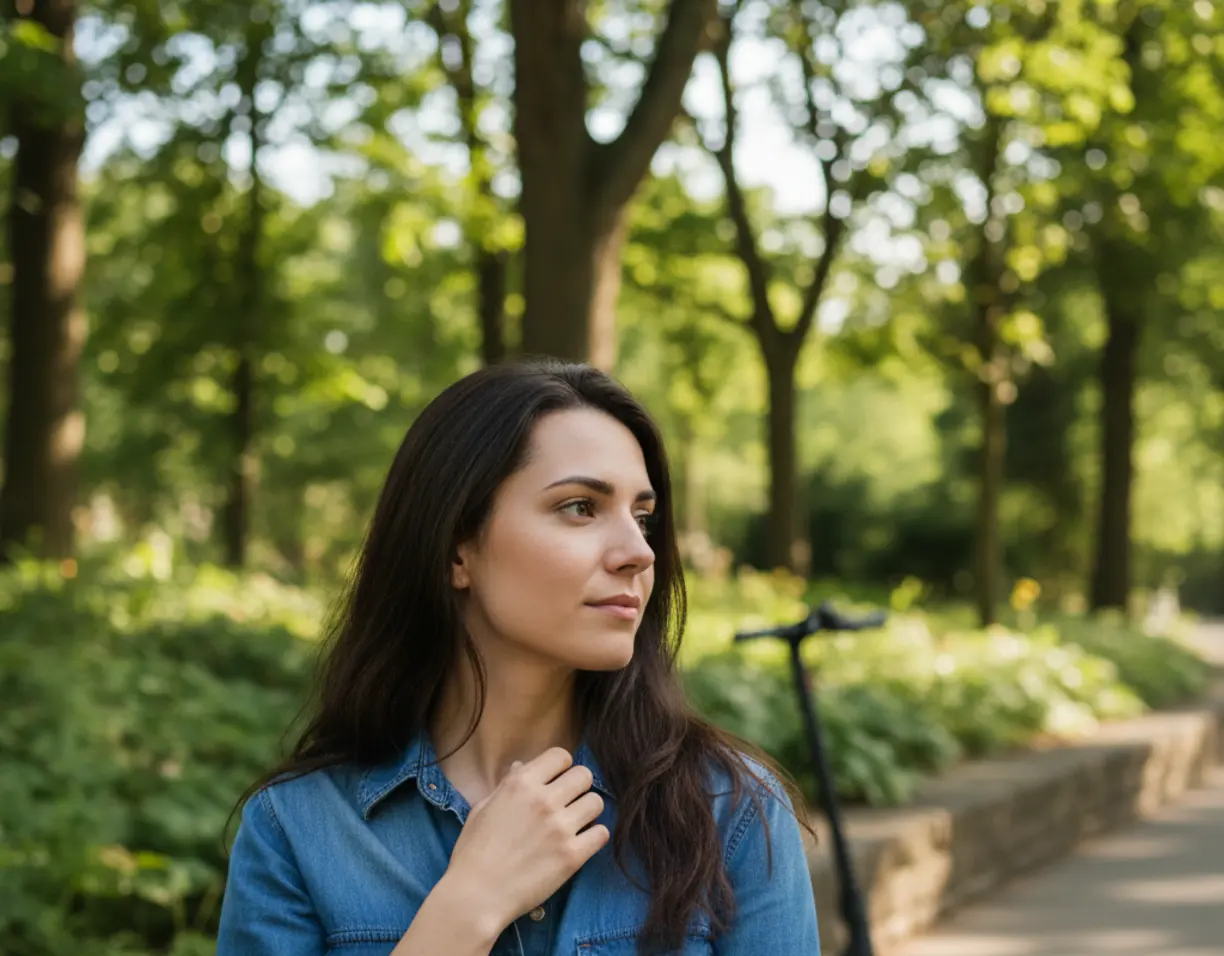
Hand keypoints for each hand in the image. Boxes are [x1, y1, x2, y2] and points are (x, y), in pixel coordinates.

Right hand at [443, 747, 608, 930]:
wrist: (476, 896)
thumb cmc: (473, 852)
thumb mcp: (482, 808)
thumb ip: (507, 785)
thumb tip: (522, 766)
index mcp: (521, 784)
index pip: (561, 756)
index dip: (561, 767)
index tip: (557, 780)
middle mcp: (544, 800)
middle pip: (584, 775)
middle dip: (578, 786)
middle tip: (569, 802)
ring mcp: (560, 828)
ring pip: (596, 802)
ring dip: (588, 811)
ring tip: (575, 823)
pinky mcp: (572, 856)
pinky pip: (601, 833)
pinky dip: (594, 836)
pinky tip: (582, 842)